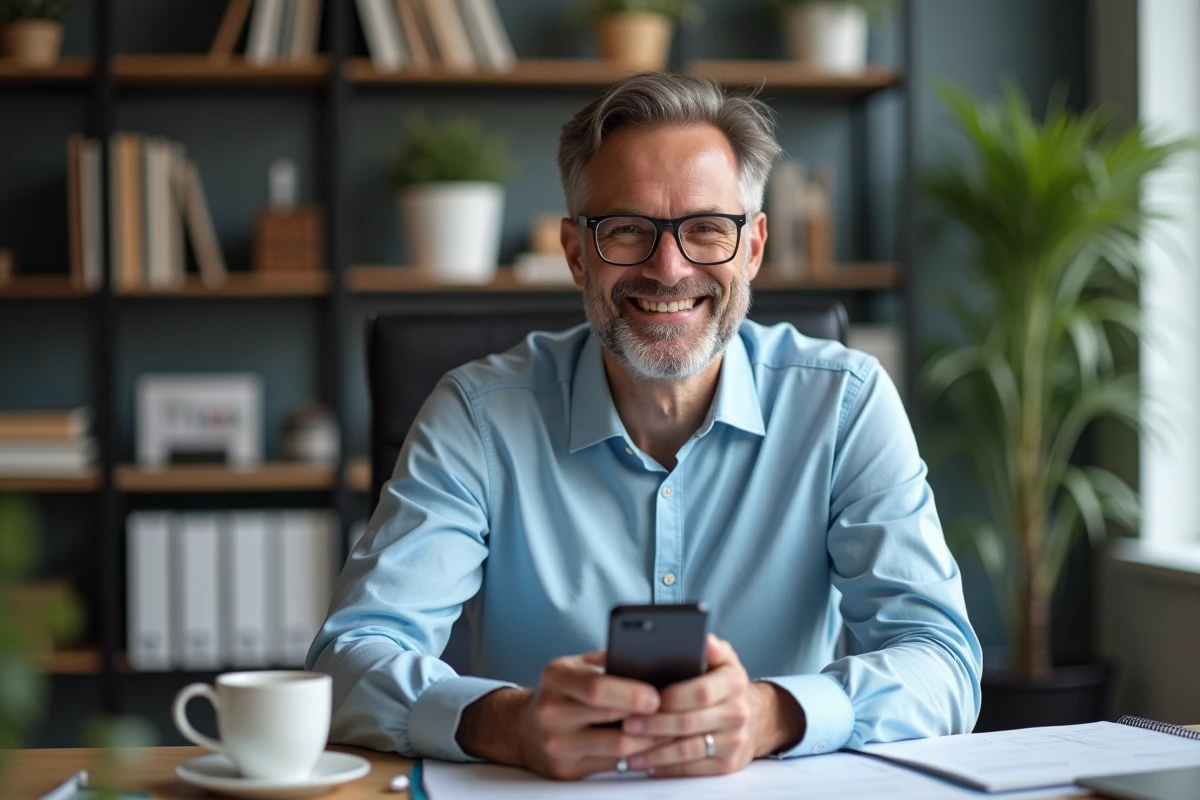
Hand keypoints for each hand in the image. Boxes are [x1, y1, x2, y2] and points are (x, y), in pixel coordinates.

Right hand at [457, 650, 668, 779]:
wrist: (521, 728)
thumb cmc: (559, 691)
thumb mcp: (575, 665)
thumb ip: (607, 661)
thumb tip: (652, 658)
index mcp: (556, 678)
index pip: (596, 688)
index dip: (630, 694)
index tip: (657, 695)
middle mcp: (551, 711)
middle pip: (610, 719)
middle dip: (648, 717)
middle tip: (675, 712)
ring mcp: (557, 744)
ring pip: (617, 748)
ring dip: (649, 740)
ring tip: (670, 729)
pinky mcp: (566, 769)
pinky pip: (612, 764)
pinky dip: (636, 755)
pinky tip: (651, 745)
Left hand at [620, 635, 804, 776]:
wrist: (755, 715)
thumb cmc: (723, 681)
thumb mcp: (721, 656)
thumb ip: (708, 646)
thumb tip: (701, 638)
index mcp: (734, 681)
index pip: (701, 691)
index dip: (672, 696)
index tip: (646, 698)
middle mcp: (738, 712)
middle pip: (689, 723)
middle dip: (654, 725)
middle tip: (626, 724)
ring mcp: (734, 741)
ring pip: (687, 750)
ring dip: (654, 750)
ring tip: (627, 747)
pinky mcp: (727, 764)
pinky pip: (691, 769)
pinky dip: (664, 767)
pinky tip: (644, 761)